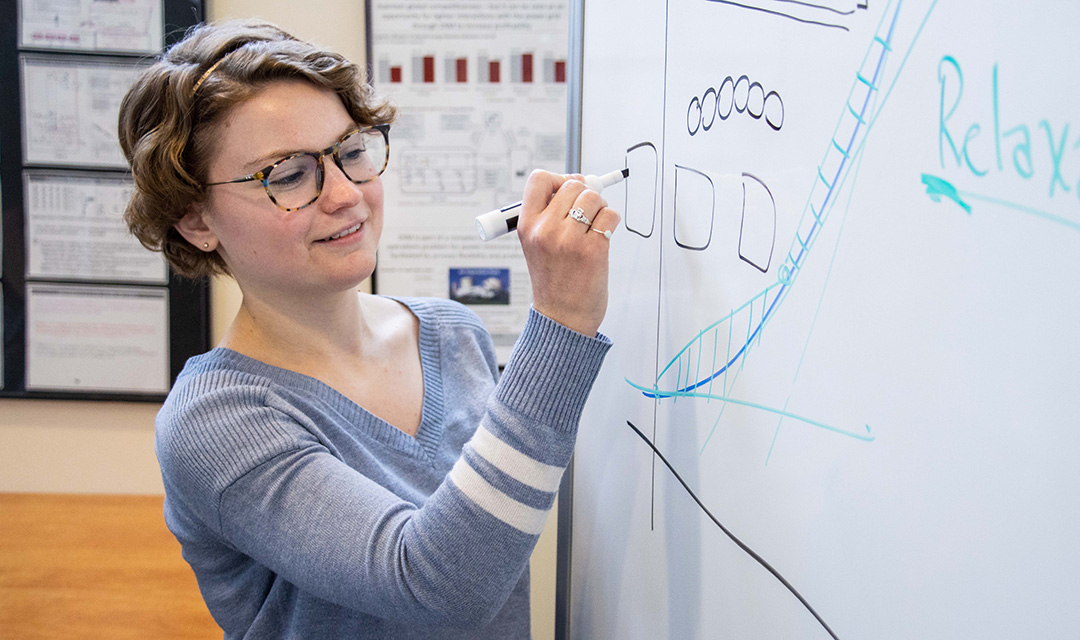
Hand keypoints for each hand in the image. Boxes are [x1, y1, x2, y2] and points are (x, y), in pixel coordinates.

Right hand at [515, 169, 620, 335]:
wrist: (562, 319)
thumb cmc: (554, 281)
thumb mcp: (536, 246)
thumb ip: (549, 215)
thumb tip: (579, 182)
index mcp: (526, 226)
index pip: (539, 179)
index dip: (558, 178)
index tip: (567, 190)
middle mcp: (545, 230)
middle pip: (572, 185)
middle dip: (584, 194)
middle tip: (586, 212)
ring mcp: (569, 240)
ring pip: (593, 197)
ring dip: (600, 206)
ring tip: (594, 225)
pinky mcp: (593, 250)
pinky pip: (610, 215)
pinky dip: (611, 221)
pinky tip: (603, 236)